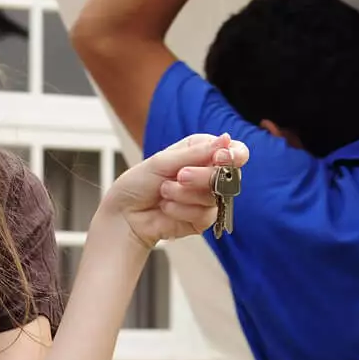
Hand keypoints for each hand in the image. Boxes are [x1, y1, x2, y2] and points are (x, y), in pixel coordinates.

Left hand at [98, 133, 250, 248]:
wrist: (124, 213)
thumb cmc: (139, 183)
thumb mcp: (163, 161)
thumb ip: (196, 153)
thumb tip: (225, 140)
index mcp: (201, 153)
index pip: (234, 151)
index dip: (233, 154)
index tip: (221, 157)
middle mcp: (208, 174)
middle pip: (227, 175)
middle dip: (201, 176)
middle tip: (179, 176)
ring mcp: (206, 198)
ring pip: (214, 196)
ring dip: (185, 194)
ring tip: (163, 192)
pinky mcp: (201, 219)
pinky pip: (204, 215)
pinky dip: (181, 210)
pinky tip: (166, 208)